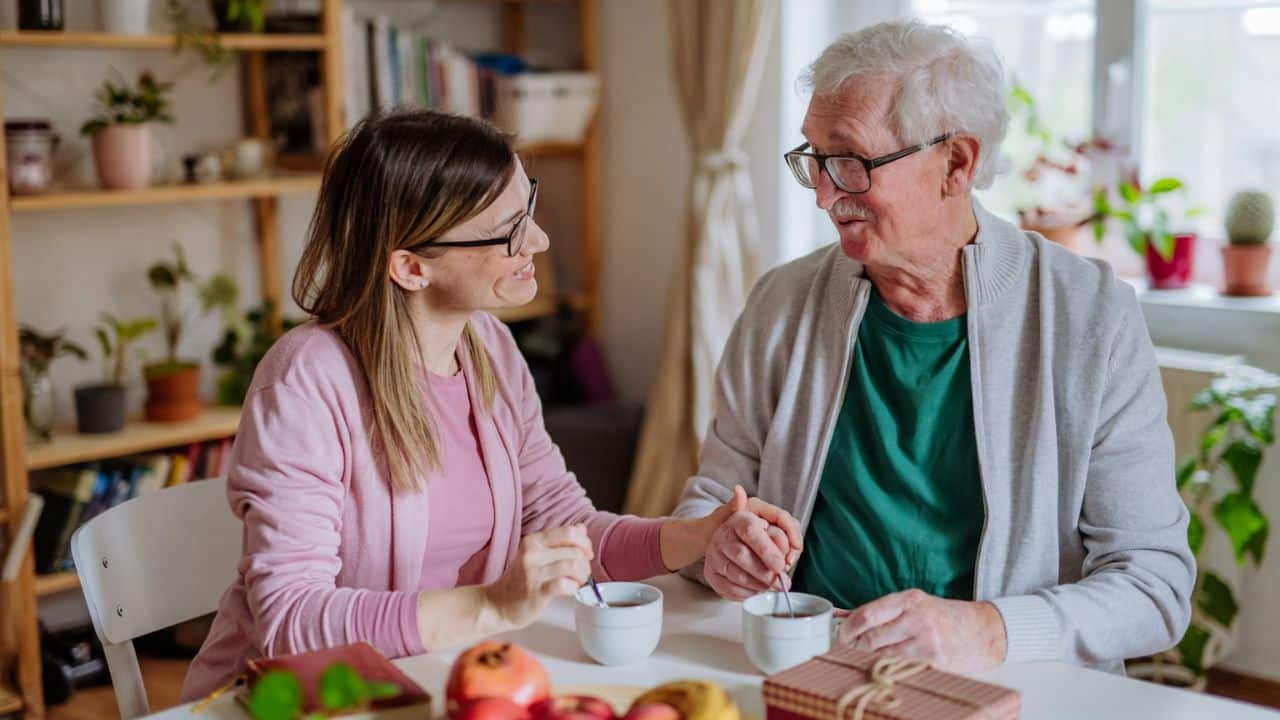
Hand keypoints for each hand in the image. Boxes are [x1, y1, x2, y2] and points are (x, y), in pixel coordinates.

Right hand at [484, 525, 593, 629]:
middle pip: (575, 550)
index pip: (570, 532)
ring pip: (572, 565)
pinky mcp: (536, 592)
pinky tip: (569, 591)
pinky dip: (573, 588)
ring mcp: (533, 572)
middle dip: (585, 564)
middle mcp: (532, 553)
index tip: (586, 555)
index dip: (585, 543)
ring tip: (576, 582)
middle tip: (581, 574)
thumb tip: (581, 528)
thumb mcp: (538, 554)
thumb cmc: (520, 581)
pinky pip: (564, 584)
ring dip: (582, 576)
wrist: (497, 605)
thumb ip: (559, 541)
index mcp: (534, 541)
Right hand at [703, 491, 803, 600]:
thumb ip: (785, 530)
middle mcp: (722, 535)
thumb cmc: (757, 534)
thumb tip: (789, 549)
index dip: (766, 550)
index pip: (751, 532)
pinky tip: (758, 590)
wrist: (730, 541)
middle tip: (781, 583)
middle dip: (765, 573)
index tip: (780, 565)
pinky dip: (747, 593)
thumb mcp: (774, 523)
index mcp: (739, 519)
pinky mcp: (711, 573)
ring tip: (773, 587)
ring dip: (758, 585)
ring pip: (736, 575)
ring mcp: (714, 555)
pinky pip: (728, 588)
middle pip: (742, 555)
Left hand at [836, 590, 1007, 673]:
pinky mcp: (934, 662)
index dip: (848, 628)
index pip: (868, 613)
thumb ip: (882, 611)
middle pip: (871, 637)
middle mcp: (918, 617)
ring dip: (871, 658)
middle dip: (855, 646)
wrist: (984, 632)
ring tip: (869, 658)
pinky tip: (890, 665)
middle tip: (850, 650)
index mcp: (910, 599)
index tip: (840, 635)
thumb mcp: (916, 605)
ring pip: (882, 655)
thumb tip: (843, 617)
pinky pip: (900, 667)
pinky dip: (890, 667)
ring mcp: (927, 641)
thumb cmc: (945, 617)